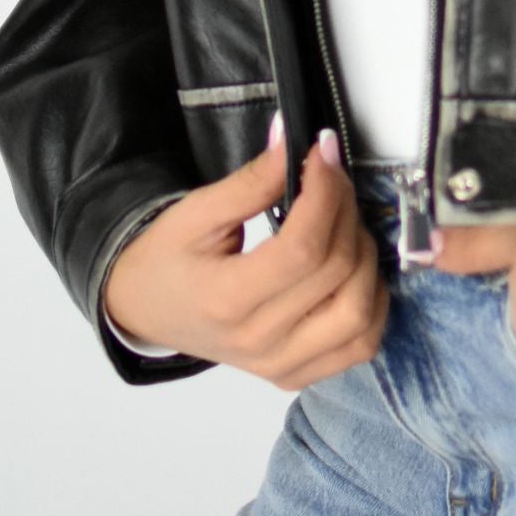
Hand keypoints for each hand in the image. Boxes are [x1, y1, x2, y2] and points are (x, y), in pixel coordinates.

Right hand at [103, 128, 388, 389]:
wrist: (144, 310)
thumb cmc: (165, 260)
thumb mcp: (196, 212)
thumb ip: (252, 181)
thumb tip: (293, 141)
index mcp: (225, 301)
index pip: (303, 250)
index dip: (326, 194)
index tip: (324, 152)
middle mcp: (259, 342)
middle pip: (336, 274)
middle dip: (346, 211)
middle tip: (332, 178)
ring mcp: (281, 365)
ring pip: (360, 315)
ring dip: (365, 257)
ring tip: (342, 223)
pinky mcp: (297, 374)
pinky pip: (361, 344)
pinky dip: (371, 302)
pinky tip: (352, 268)